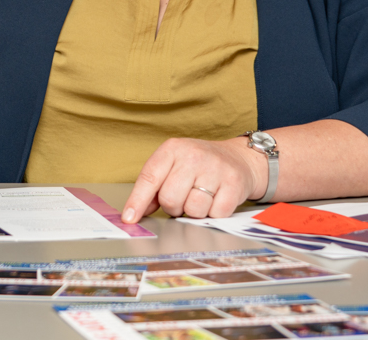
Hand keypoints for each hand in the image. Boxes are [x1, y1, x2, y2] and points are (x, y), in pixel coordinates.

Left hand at [121, 137, 265, 222]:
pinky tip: (217, 198)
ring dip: (195, 211)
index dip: (137, 201)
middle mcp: (193, 155)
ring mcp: (215, 168)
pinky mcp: (234, 183)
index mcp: (172, 149)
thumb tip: (135, 212)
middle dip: (174, 207)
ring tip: (201, 197)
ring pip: (193, 209)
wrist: (238, 158)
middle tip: (183, 199)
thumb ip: (153, 187)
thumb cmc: (199, 166)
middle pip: (170, 198)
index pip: (149, 177)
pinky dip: (214, 213)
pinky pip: (215, 214)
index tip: (129, 218)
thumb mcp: (173, 166)